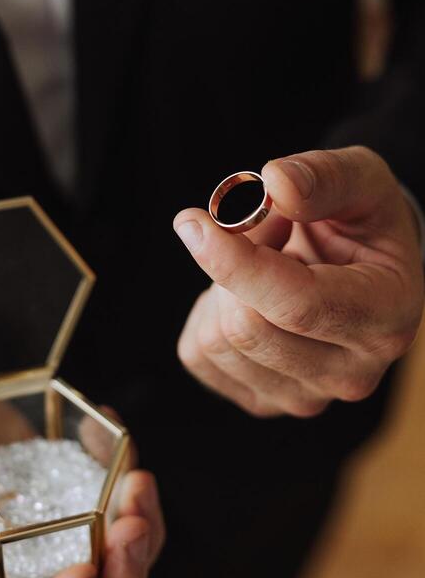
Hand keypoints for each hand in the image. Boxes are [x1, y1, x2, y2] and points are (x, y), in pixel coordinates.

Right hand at [0, 365, 163, 577]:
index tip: (81, 571)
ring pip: (114, 567)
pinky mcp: (67, 500)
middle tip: (132, 522)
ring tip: (139, 482)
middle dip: (121, 577)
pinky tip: (112, 431)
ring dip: (141, 535)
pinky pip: (111, 507)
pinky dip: (123, 477)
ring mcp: (47, 541)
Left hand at [174, 146, 423, 417]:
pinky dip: (209, 313)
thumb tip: (275, 182)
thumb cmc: (364, 222)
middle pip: (245, 327)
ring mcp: (305, 397)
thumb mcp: (362, 178)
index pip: (297, 304)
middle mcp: (351, 373)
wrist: (364, 268)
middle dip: (235, 262)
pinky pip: (197, 353)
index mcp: (385, 317)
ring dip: (223, 285)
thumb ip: (324, 176)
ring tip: (269, 262)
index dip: (236, 262)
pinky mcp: (263, 401)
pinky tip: (251, 296)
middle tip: (265, 228)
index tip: (193, 222)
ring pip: (216, 341)